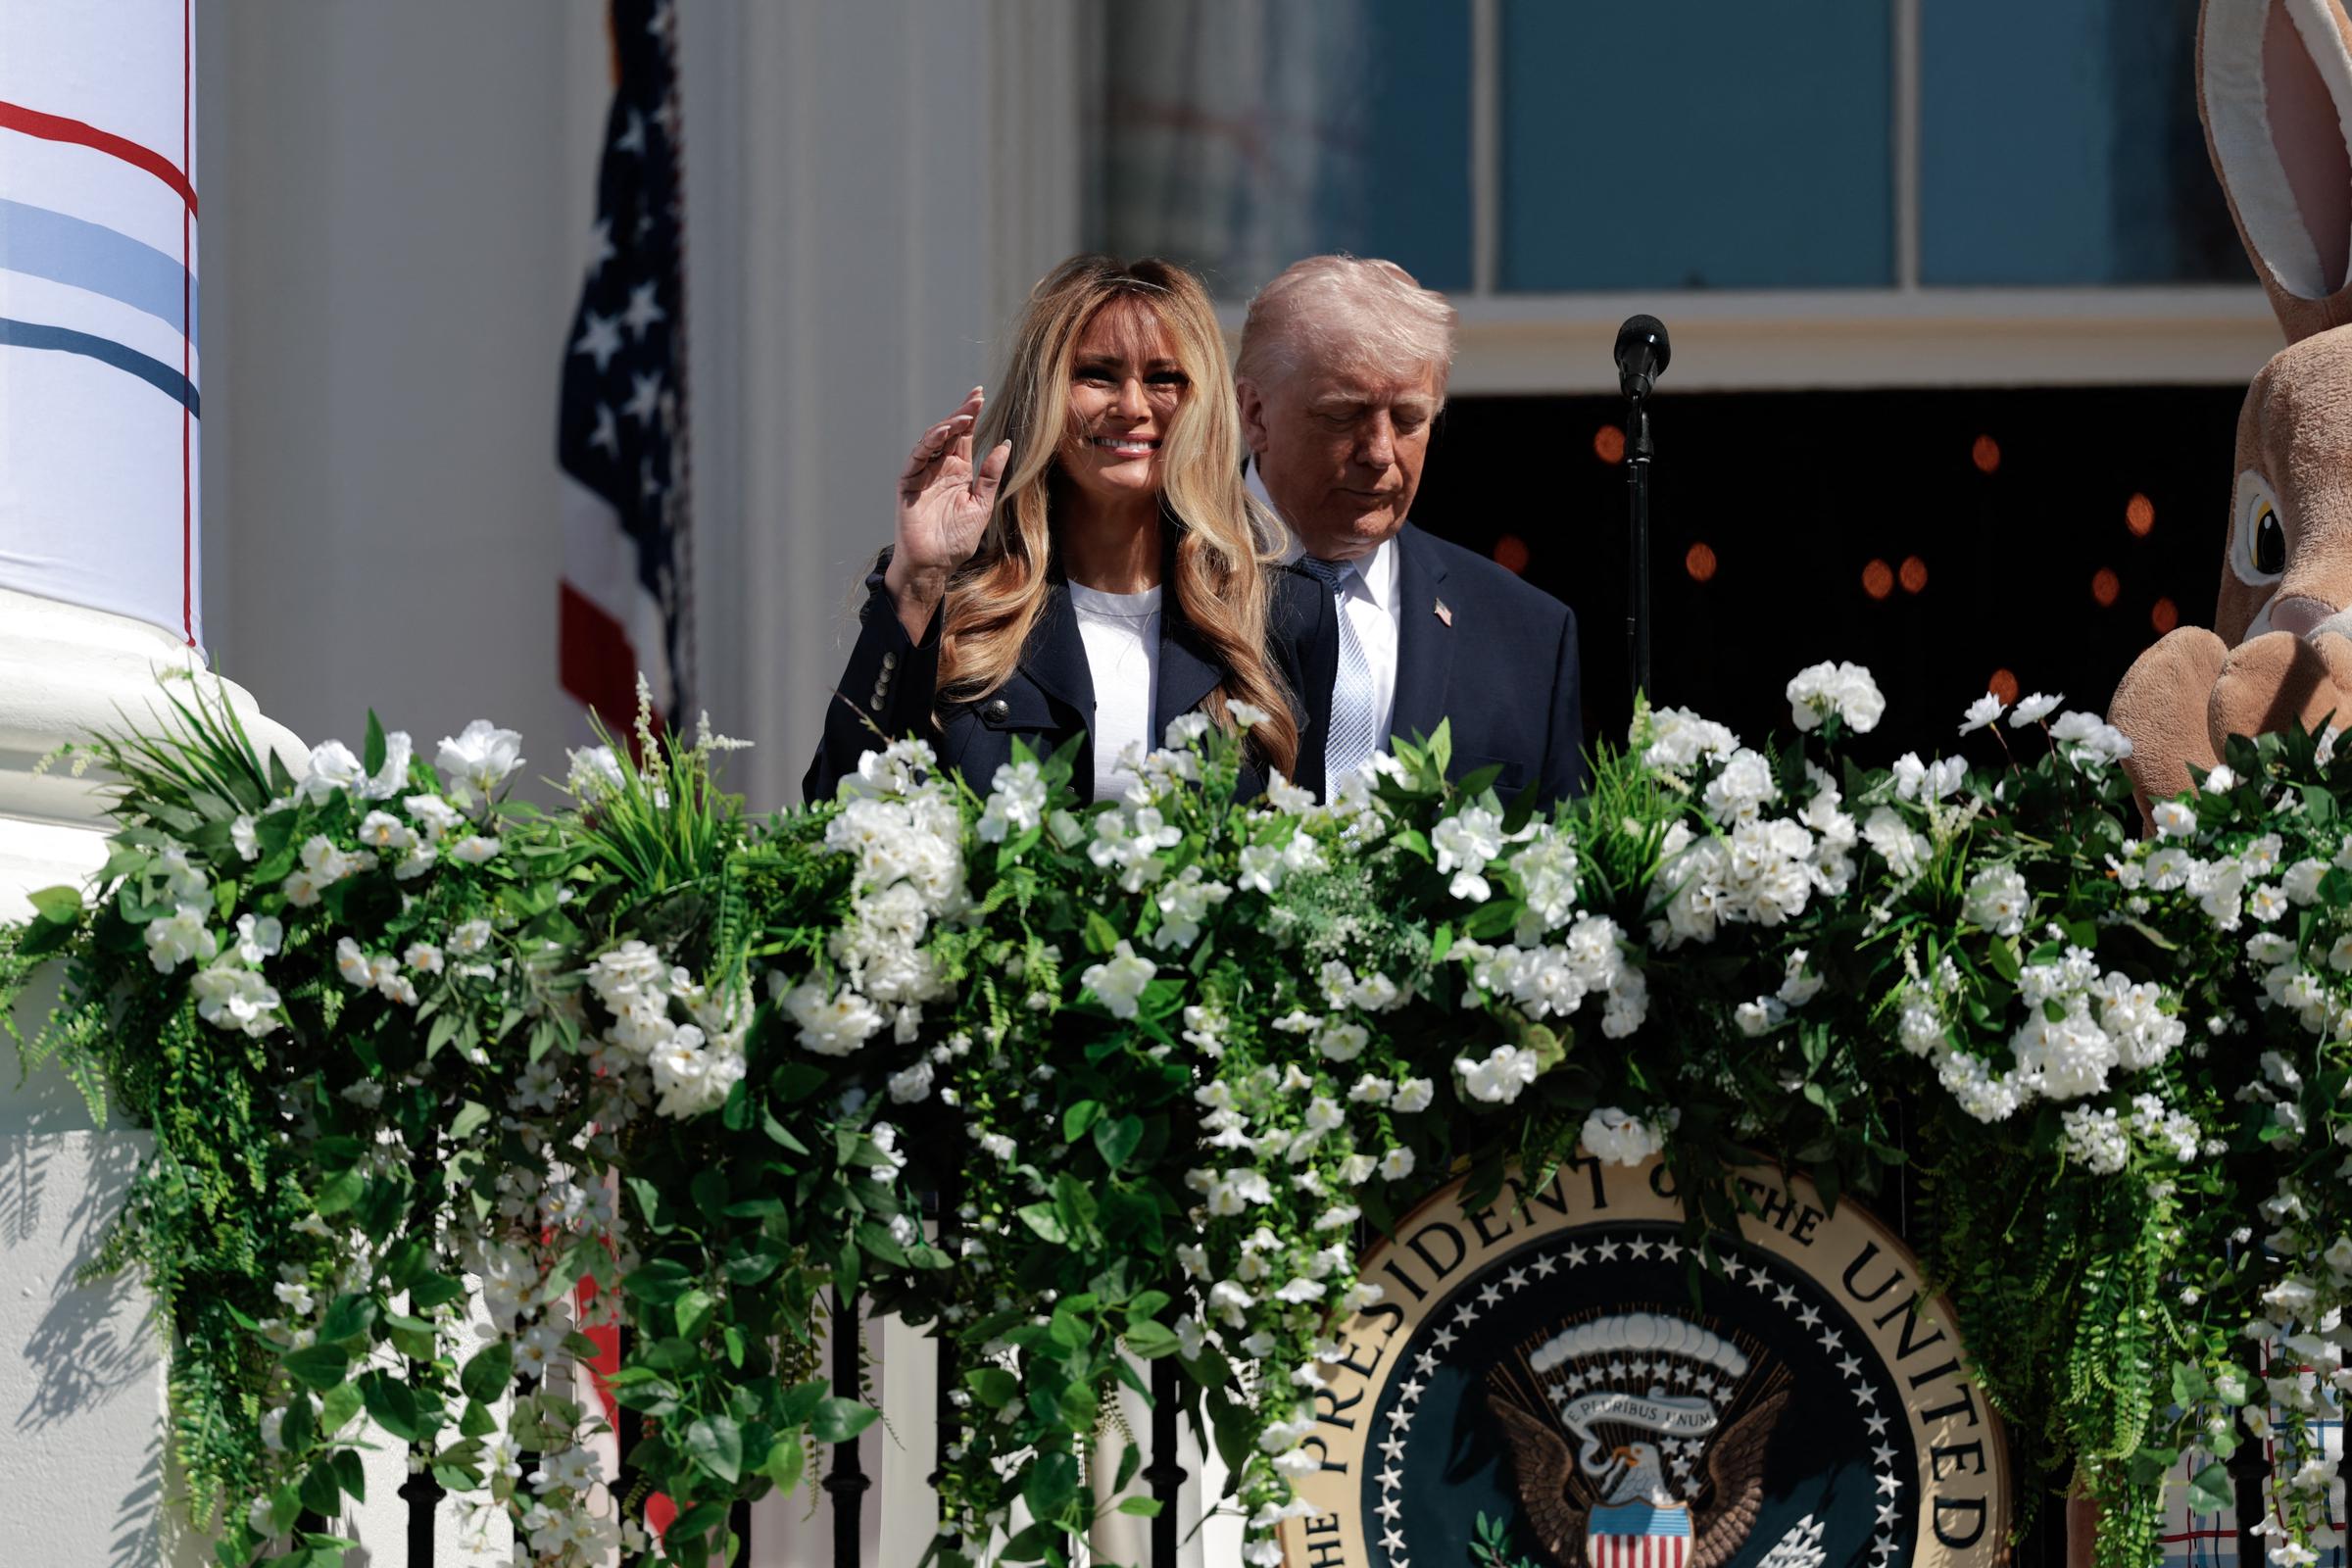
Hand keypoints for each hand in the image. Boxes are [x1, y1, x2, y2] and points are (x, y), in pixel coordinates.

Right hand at [885, 387, 1010, 638]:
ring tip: (963, 416)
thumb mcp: (981, 505)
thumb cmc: (956, 540)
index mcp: (958, 472)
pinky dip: (928, 444)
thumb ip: (991, 476)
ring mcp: (922, 475)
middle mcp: (939, 469)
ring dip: (946, 426)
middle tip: (975, 397)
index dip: (970, 417)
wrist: (934, 564)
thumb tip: (1004, 444)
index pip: (964, 437)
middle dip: (961, 414)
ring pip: (932, 442)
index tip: (980, 396)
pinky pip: (916, 459)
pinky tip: (942, 433)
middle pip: (949, 434)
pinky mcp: (908, 484)